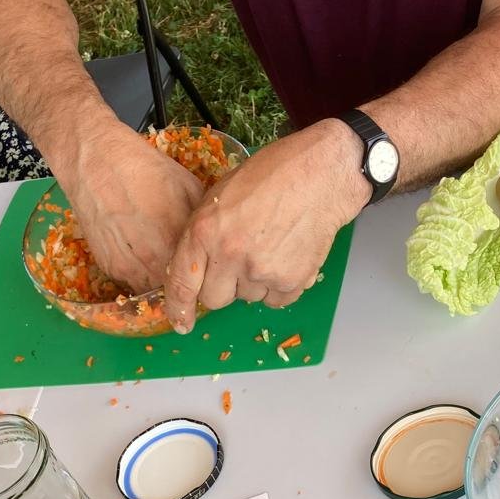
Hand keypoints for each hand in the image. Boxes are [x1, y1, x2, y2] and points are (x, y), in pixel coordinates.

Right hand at [64, 123, 203, 294]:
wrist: (94, 161)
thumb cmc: (143, 167)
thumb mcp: (186, 185)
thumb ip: (201, 217)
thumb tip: (213, 236)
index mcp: (175, 237)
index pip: (197, 273)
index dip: (202, 272)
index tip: (205, 267)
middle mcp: (151, 257)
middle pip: (174, 286)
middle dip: (182, 280)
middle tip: (186, 268)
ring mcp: (127, 265)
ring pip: (152, 289)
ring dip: (159, 281)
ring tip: (163, 262)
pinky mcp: (109, 266)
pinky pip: (131, 282)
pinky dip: (140, 274)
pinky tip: (143, 255)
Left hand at [163, 122, 369, 332]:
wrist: (320, 175)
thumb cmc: (272, 176)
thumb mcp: (221, 195)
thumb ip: (203, 233)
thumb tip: (194, 269)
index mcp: (205, 230)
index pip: (182, 283)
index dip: (179, 308)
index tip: (181, 323)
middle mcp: (230, 254)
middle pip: (215, 299)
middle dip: (224, 286)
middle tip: (240, 260)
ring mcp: (261, 270)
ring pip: (247, 298)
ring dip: (254, 283)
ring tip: (270, 247)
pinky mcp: (290, 281)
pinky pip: (275, 301)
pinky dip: (279, 286)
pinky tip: (286, 256)